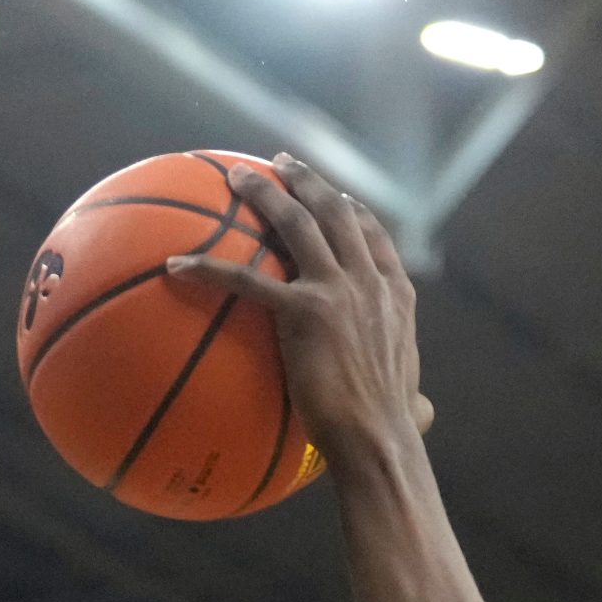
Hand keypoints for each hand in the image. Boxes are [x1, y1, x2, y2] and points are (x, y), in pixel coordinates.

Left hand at [168, 156, 426, 471]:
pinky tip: (178, 265)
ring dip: (264, 192)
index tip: (337, 194)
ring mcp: (337, 290)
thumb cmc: (392, 432)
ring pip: (296, 222)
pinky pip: (246, 280)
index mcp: (395, 293)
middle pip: (334, 210)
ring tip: (237, 177)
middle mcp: (368, 279)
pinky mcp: (303, 312)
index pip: (372, 234)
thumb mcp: (412, 397)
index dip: (351, 208)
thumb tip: (423, 412)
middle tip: (281, 163)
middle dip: (306, 180)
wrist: (379, 438)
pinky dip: (208, 268)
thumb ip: (411, 392)